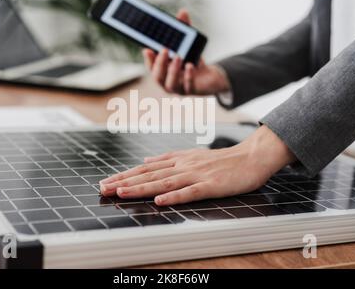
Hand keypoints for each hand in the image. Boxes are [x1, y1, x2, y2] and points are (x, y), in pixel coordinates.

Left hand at [100, 125, 295, 205]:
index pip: (146, 168)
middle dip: (124, 181)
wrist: (251, 156)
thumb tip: (147, 161)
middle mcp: (184, 165)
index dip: (125, 174)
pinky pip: (190, 192)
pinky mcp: (211, 185)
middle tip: (103, 188)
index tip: (107, 181)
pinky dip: (173, 196)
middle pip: (149, 174)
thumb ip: (169, 159)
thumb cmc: (223, 160)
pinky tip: (158, 201)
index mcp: (178, 159)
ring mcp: (197, 174)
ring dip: (141, 187)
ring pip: (164, 182)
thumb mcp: (192, 155)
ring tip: (121, 193)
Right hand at [143, 9, 229, 94]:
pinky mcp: (192, 91)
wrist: (210, 78)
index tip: (148, 49)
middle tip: (164, 50)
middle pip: (158, 77)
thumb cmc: (193, 60)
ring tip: (178, 57)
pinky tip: (190, 66)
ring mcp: (179, 88)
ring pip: (170, 84)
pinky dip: (188, 76)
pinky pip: (188, 86)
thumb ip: (184, 30)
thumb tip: (183, 12)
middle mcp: (167, 81)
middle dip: (159, 64)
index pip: (151, 67)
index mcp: (162, 71)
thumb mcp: (189, 44)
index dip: (149, 59)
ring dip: (172, 71)